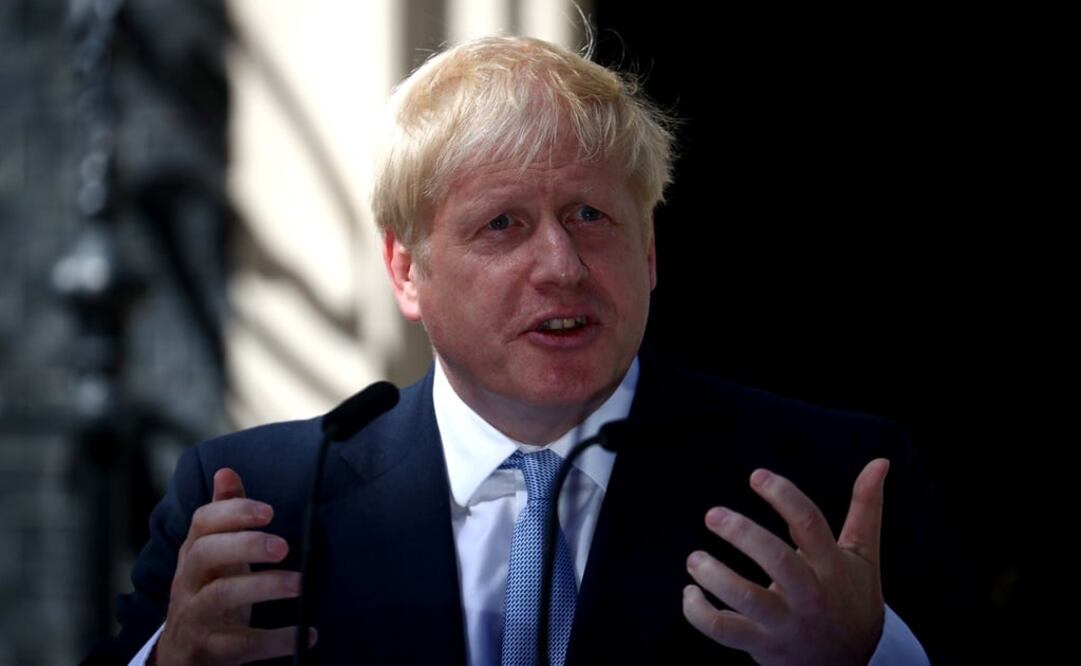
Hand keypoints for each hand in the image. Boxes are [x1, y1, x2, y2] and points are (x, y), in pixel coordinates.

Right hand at [153, 468, 314, 664]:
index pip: (202, 523)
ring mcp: (194, 617)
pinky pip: (242, 644)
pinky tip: (308, 634)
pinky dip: (277, 640)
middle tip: (284, 546)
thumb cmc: (207, 592)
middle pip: (205, 554)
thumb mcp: (214, 554)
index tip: (269, 511)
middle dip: (246, 545)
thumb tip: (226, 471)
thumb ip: (224, 515)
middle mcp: (187, 582)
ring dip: (264, 586)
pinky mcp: (208, 651)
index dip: (233, 512)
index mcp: (193, 554)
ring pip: (220, 596)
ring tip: (300, 584)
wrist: (180, 653)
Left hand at [682, 459, 888, 665]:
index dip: (784, 496)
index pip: (811, 525)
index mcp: (832, 567)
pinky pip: (724, 631)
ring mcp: (785, 623)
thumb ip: (866, 507)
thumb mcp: (863, 555)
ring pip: (746, 600)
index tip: (756, 476)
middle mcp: (810, 595)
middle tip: (713, 515)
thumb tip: (879, 461)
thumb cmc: (851, 597)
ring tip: (694, 558)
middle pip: (779, 562)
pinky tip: (690, 593)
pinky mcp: (763, 646)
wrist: (855, 663)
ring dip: (714, 577)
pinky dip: (698, 614)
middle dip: (743, 535)